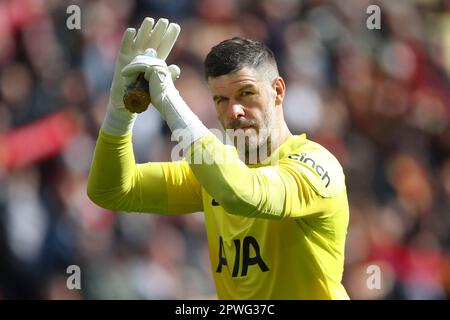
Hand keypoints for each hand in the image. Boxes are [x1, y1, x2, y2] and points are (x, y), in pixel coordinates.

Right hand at [102, 17, 179, 134]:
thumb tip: (176, 68)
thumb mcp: (157, 84)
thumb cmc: (144, 95)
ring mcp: (133, 57)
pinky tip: (133, 31)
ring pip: (140, 41)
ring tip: (150, 21)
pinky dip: (128, 39)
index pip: (164, 47)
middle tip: (164, 21)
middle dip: (158, 31)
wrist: (128, 102)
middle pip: (153, 41)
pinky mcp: (122, 60)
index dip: (169, 38)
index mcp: (154, 62)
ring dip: (144, 31)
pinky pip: (125, 47)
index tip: (175, 27)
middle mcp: (144, 57)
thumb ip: (167, 76)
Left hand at [121, 50, 178, 115]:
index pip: (146, 60)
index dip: (137, 64)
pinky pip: (139, 66)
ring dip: (130, 68)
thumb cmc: (159, 96)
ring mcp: (158, 64)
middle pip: (142, 59)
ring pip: (140, 62)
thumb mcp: (152, 84)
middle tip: (124, 73)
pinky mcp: (154, 67)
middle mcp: (161, 63)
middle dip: (133, 65)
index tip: (129, 72)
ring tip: (123, 73)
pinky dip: (130, 69)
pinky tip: (123, 73)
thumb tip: (138, 80)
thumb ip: (148, 78)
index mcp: (161, 66)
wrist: (165, 101)